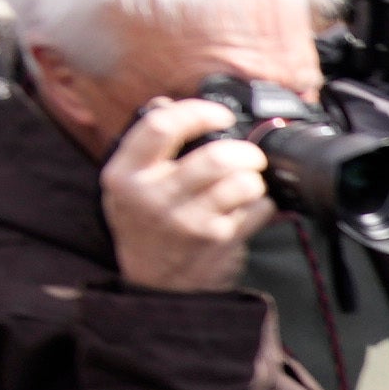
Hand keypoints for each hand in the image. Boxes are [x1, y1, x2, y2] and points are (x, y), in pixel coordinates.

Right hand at [102, 98, 276, 293]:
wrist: (156, 287)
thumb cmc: (145, 227)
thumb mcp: (125, 186)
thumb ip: (143, 146)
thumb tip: (164, 102)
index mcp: (125, 175)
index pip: (161, 126)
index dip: (197, 111)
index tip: (219, 115)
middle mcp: (154, 198)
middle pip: (216, 156)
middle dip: (243, 151)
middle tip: (248, 155)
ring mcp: (188, 222)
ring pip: (243, 182)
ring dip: (255, 178)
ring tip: (248, 181)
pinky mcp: (218, 241)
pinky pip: (258, 209)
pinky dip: (263, 204)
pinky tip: (250, 208)